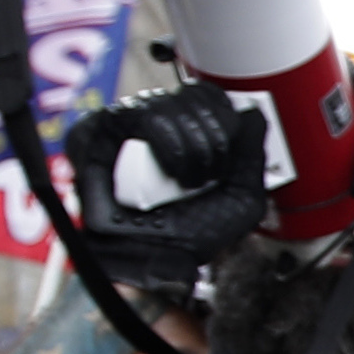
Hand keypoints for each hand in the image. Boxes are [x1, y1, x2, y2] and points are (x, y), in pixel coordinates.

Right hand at [67, 83, 273, 279]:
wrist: (154, 258)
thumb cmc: (190, 233)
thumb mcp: (240, 199)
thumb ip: (251, 156)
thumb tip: (253, 114)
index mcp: (186, 128)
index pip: (209, 95)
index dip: (224, 121)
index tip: (225, 161)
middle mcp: (156, 119)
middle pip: (194, 95)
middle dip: (211, 142)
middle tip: (205, 178)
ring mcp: (127, 122)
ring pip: (170, 105)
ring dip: (190, 150)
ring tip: (183, 182)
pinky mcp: (100, 129)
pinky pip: (140, 116)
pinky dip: (166, 145)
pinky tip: (167, 173)